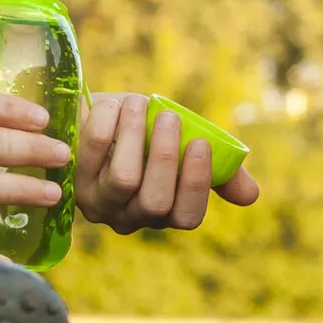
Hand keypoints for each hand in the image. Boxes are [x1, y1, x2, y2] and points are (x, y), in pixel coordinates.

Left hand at [74, 92, 260, 233]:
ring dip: (135, 136)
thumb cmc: (147, 131)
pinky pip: (91, 154)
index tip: (201, 143)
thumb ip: (218, 169)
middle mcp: (130, 218)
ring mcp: (98, 203)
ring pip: (123, 180)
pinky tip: (112, 105)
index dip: (196, 183)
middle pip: (155, 202)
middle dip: (166, 156)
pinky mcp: (71, 180)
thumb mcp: (185, 144)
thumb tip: (251, 196)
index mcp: (165, 212)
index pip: (187, 216)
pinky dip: (106, 124)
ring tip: (140, 104)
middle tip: (170, 116)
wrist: (95, 113)